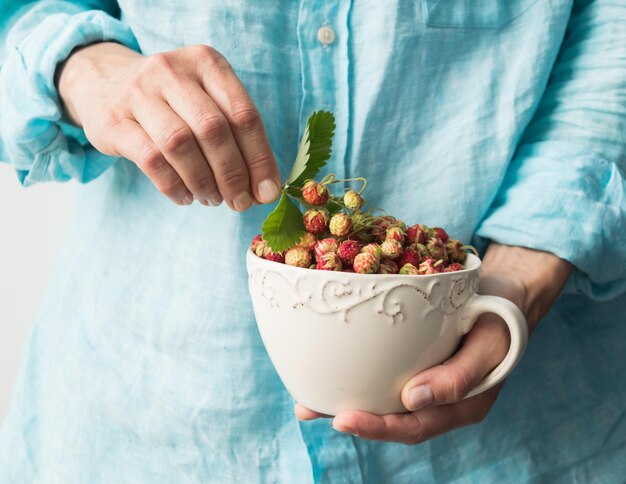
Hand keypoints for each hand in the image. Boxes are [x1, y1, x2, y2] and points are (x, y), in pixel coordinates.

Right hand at [56, 42, 280, 208]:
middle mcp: (172, 71)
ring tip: (213, 199)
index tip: (267, 191)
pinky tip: (185, 197)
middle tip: (240, 202)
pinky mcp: (114, 120)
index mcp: (207, 63)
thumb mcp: (205, 100)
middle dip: (233, 174)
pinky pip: (151, 160)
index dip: (259, 158)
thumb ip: (236, 136)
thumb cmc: (170, 100)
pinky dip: (174, 185)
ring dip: (203, 181)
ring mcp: (139, 93)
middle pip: (213, 129)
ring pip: (181, 144)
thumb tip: (264, 189)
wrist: (102, 82)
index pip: (243, 114)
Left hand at [295, 243, 571, 443]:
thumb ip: (459, 376)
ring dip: (346, 402)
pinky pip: (384, 376)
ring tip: (307, 401)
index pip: (415, 427)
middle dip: (351, 419)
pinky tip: (327, 370)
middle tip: (310, 409)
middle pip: (391, 420)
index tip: (343, 419)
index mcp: (461, 406)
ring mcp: (426, 383)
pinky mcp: (414, 363)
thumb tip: (412, 402)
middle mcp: (439, 401)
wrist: (506, 293)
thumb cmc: (501, 317)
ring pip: (383, 401)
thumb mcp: (490, 343)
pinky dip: (356, 376)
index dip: (378, 428)